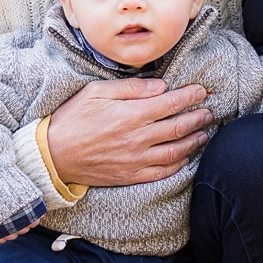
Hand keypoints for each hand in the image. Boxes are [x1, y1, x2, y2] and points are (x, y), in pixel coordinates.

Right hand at [47, 77, 212, 186]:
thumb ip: (132, 88)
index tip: (202, 91)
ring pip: (175, 151)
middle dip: (198, 117)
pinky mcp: (131, 175)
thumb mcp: (96, 92)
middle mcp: (138, 138)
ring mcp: (136, 159)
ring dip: (193, 141)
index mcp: (131, 114)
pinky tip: (185, 157)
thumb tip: (160, 86)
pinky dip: (178, 164)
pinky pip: (162, 172)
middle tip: (209, 111)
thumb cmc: (72, 119)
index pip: (171, 103)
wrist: (53, 155)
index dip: (190, 96)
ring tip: (203, 134)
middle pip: (178, 127)